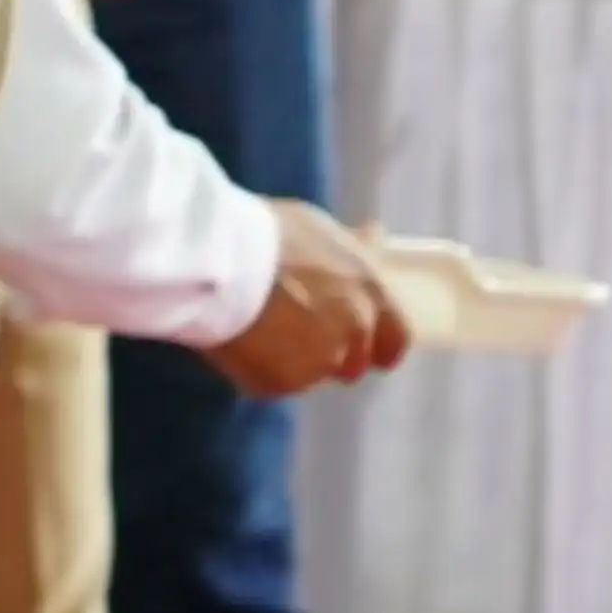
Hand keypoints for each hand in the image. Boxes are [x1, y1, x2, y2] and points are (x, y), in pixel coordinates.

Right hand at [202, 197, 417, 398]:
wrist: (215, 259)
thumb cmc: (265, 234)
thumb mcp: (319, 229)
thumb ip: (351, 247)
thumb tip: (375, 233)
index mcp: (370, 294)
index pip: (396, 340)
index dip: (380, 348)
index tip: (365, 349)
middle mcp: (353, 332)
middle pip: (351, 364)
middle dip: (329, 355)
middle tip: (292, 333)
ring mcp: (318, 362)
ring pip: (309, 374)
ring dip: (292, 361)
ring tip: (257, 330)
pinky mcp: (280, 383)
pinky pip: (273, 382)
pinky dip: (258, 368)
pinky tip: (237, 339)